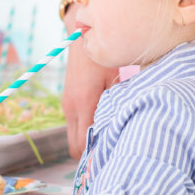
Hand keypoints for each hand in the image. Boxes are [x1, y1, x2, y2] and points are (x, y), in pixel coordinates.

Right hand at [62, 7, 117, 157]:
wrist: (82, 35)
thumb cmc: (103, 57)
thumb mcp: (116, 80)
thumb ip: (118, 104)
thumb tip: (127, 125)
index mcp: (84, 104)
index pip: (81, 145)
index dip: (93, 157)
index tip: (109, 160)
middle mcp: (71, 107)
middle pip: (73, 147)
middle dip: (88, 154)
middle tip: (108, 154)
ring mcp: (67, 104)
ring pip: (73, 136)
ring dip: (86, 140)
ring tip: (107, 139)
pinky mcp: (68, 100)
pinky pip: (74, 123)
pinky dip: (84, 129)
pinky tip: (100, 123)